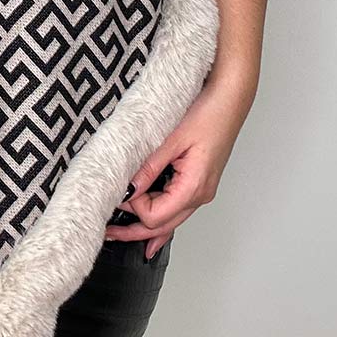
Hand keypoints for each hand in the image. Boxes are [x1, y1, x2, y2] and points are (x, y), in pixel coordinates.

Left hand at [104, 75, 254, 258]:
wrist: (230, 98)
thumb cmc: (209, 113)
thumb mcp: (171, 139)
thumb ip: (148, 167)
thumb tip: (127, 189)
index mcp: (194, 186)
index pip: (155, 216)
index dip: (133, 206)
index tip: (120, 187)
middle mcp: (200, 194)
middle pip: (161, 227)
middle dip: (132, 231)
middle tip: (106, 230)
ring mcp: (200, 190)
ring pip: (168, 221)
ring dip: (143, 226)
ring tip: (118, 229)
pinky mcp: (197, 183)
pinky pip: (176, 210)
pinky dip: (160, 221)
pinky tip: (149, 238)